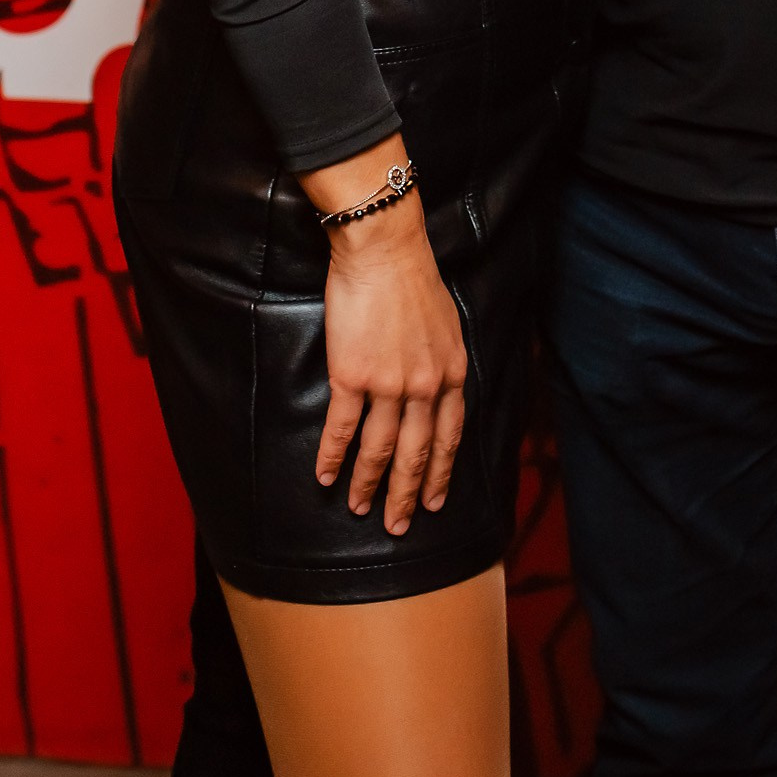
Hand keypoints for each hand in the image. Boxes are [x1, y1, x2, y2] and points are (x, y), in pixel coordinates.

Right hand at [307, 151, 468, 536]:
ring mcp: (389, 384)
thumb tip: (438, 390)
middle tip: (398, 526)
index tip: (433, 501)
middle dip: (407, 495)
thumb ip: (443, 363)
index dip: (440, 473)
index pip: (449, 438)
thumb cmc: (414, 280)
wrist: (384, 250)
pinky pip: (343, 428)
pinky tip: (323, 475)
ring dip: (368, 485)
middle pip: (416, 454)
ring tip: (360, 508)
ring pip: (380, 450)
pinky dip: (332, 456)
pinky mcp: (353, 376)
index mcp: (452, 373)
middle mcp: (425, 386)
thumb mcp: (448, 326)